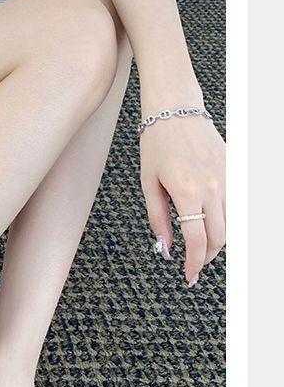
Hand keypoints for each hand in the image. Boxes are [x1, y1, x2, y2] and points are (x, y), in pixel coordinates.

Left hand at [140, 114, 225, 285]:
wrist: (177, 110)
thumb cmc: (157, 145)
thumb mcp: (148, 184)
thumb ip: (158, 219)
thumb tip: (165, 249)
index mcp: (187, 191)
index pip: (197, 240)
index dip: (194, 263)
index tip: (189, 276)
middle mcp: (213, 187)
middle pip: (220, 237)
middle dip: (207, 257)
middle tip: (193, 265)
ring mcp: (227, 178)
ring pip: (232, 224)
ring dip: (219, 241)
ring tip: (202, 246)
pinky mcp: (235, 170)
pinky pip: (237, 205)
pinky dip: (227, 220)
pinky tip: (213, 224)